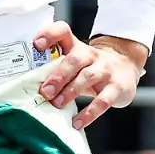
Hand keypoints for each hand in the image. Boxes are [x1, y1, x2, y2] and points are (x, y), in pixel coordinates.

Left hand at [33, 23, 147, 129]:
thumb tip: (28, 87)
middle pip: (74, 60)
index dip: (49, 34)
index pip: (63, 31)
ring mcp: (106, 70)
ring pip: (88, 77)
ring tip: (57, 104)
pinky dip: (89, 113)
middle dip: (58, 76)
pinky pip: (103, 101)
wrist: (127, 66)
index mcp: (76, 46)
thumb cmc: (91, 66)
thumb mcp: (75, 61)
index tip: (37, 44)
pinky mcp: (117, 88)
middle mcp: (91, 55)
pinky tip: (77, 122)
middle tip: (45, 91)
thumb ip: (55, 68)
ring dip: (70, 91)